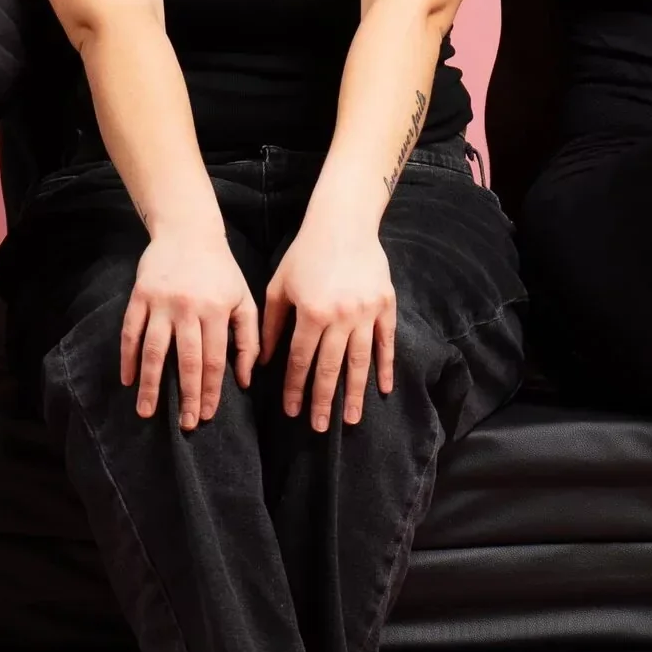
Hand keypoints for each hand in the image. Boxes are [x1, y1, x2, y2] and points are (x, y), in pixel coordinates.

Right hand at [119, 226, 257, 429]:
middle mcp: (188, 307)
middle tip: (186, 425)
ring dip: (150, 384)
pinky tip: (127, 379)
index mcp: (217, 310)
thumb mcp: (244, 299)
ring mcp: (161, 302)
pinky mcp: (140, 295)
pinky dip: (127, 357)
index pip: (214, 359)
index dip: (211, 390)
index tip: (208, 414)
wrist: (188, 231)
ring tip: (146, 411)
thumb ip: (249, 339)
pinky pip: (131, 331)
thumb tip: (246, 379)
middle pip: (186, 360)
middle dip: (187, 395)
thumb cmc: (221, 270)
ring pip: (154, 350)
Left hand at [262, 221, 397, 430]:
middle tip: (319, 427)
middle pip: (330, 367)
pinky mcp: (386, 305)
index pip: (301, 360)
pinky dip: (386, 367)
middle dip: (322, 400)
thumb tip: (265, 362)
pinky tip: (383, 389)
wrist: (343, 223)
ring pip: (360, 361)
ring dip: (354, 393)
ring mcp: (366, 312)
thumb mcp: (279, 286)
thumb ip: (273, 325)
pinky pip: (386, 343)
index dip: (295, 388)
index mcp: (311, 312)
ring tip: (350, 419)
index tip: (291, 412)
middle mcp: (340, 316)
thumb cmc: (305, 254)